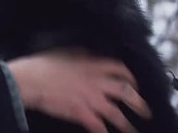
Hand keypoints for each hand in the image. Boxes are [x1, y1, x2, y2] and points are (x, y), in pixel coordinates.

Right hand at [7, 48, 151, 132]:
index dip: (131, 78)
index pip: (121, 70)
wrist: (32, 79)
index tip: (134, 84)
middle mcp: (98, 82)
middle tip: (145, 111)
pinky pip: (99, 127)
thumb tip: (90, 56)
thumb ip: (83, 55)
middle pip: (127, 92)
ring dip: (127, 125)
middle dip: (139, 103)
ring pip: (117, 114)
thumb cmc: (45, 64)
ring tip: (133, 132)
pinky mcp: (82, 114)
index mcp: (94, 64)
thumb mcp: (67, 52)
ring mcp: (91, 99)